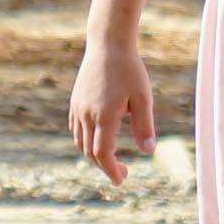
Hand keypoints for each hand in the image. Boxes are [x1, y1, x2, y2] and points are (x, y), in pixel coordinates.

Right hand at [67, 29, 155, 182]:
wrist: (108, 44)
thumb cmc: (130, 70)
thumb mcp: (143, 98)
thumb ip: (144, 126)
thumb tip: (148, 151)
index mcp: (104, 117)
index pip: (103, 154)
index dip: (111, 171)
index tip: (122, 180)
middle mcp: (87, 115)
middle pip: (90, 152)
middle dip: (105, 166)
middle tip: (124, 171)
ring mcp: (78, 108)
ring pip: (80, 142)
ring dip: (94, 155)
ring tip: (112, 156)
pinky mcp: (76, 101)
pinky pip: (76, 129)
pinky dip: (85, 140)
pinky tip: (99, 138)